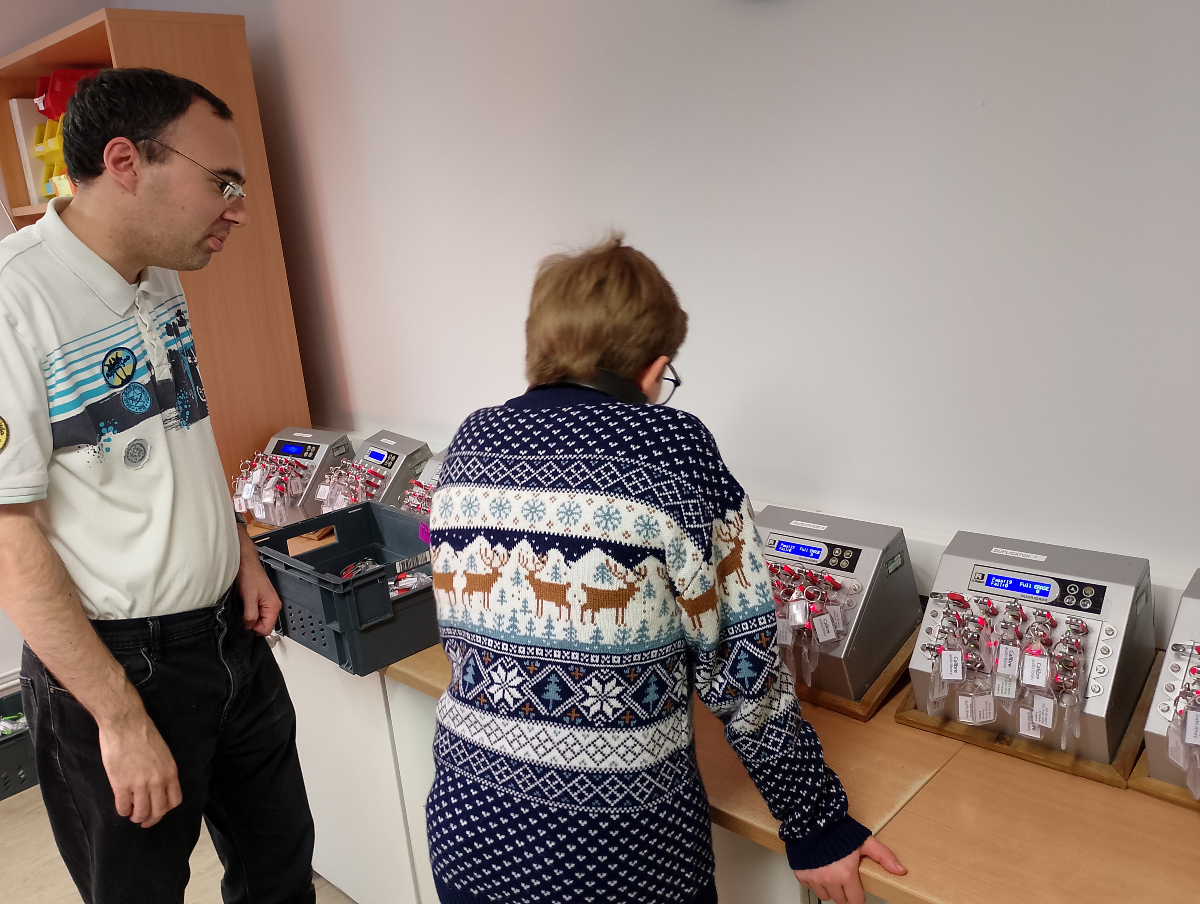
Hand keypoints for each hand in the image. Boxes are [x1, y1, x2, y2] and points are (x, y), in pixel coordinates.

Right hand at [97, 711, 181, 827]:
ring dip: (136, 817)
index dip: (165, 810)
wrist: (126, 724)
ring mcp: (140, 784)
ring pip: (141, 813)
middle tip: (143, 821)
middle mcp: (158, 781)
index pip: (174, 801)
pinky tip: (122, 807)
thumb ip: (163, 771)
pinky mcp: (122, 785)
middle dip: (151, 819)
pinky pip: (123, 807)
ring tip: (131, 814)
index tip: (158, 811)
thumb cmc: (143, 734)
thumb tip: (159, 786)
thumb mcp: (163, 753)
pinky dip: (122, 810)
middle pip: (158, 811)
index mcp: (170, 772)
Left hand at [236, 525, 281, 634]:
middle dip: (252, 624)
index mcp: (274, 606)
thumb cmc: (249, 575)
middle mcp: (272, 606)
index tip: (245, 624)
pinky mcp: (259, 601)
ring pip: (258, 620)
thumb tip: (249, 628)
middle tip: (242, 615)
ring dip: (249, 618)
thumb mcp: (249, 598)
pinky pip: (255, 613)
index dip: (255, 629)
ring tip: (242, 608)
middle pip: (263, 626)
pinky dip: (248, 613)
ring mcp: (266, 603)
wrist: (245, 562)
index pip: (267, 629)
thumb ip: (251, 615)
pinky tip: (242, 606)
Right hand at [793, 835, 904, 903]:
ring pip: (826, 895)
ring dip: (830, 888)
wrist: (811, 818)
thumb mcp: (865, 841)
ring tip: (832, 873)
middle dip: (845, 892)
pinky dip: (815, 881)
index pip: (856, 900)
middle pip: (840, 900)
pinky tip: (818, 869)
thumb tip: (901, 870)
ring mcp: (814, 878)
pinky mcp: (801, 874)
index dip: (858, 894)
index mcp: (846, 874)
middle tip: (845, 878)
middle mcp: (829, 880)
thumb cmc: (837, 829)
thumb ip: (883, 856)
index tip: (857, 887)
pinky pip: (810, 887)